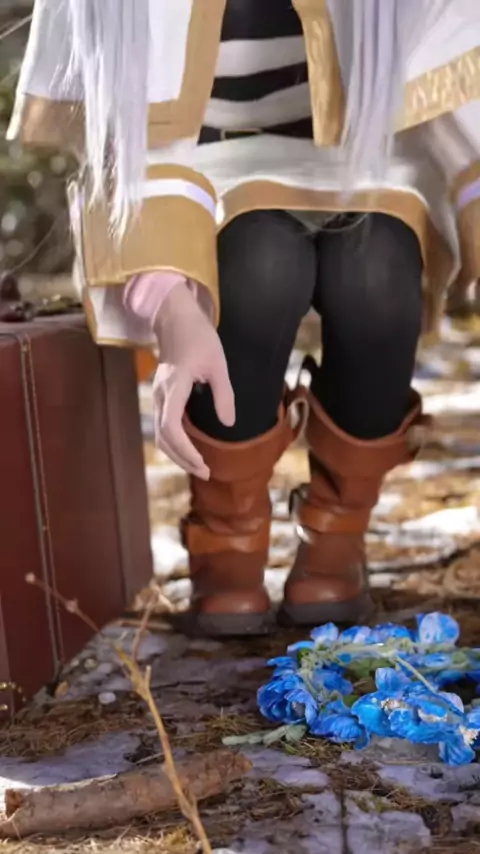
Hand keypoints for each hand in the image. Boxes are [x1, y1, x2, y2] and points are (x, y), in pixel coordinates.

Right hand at [152, 281, 234, 478]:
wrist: (175, 317)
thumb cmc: (199, 337)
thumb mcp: (218, 365)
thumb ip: (224, 395)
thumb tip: (229, 424)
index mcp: (174, 388)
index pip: (172, 429)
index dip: (186, 451)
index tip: (203, 464)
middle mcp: (161, 395)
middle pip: (163, 438)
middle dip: (182, 459)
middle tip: (205, 473)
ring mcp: (158, 395)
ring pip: (160, 434)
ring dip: (176, 452)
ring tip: (197, 465)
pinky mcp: (161, 394)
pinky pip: (163, 425)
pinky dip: (174, 441)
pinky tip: (189, 447)